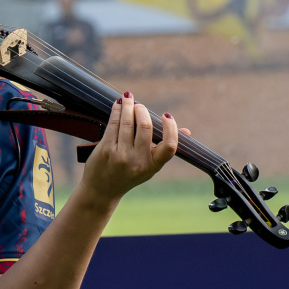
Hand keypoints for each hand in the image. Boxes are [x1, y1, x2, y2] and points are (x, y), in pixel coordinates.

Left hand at [77, 94, 182, 210]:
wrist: (102, 190)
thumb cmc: (129, 174)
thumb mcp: (149, 166)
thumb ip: (164, 149)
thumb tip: (187, 132)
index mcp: (153, 166)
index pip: (169, 145)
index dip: (171, 127)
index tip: (166, 116)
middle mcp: (138, 161)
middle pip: (145, 127)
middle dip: (142, 110)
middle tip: (139, 106)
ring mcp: (121, 155)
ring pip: (127, 122)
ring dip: (128, 105)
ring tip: (128, 98)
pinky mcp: (106, 149)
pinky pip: (113, 123)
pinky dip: (117, 110)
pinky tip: (118, 104)